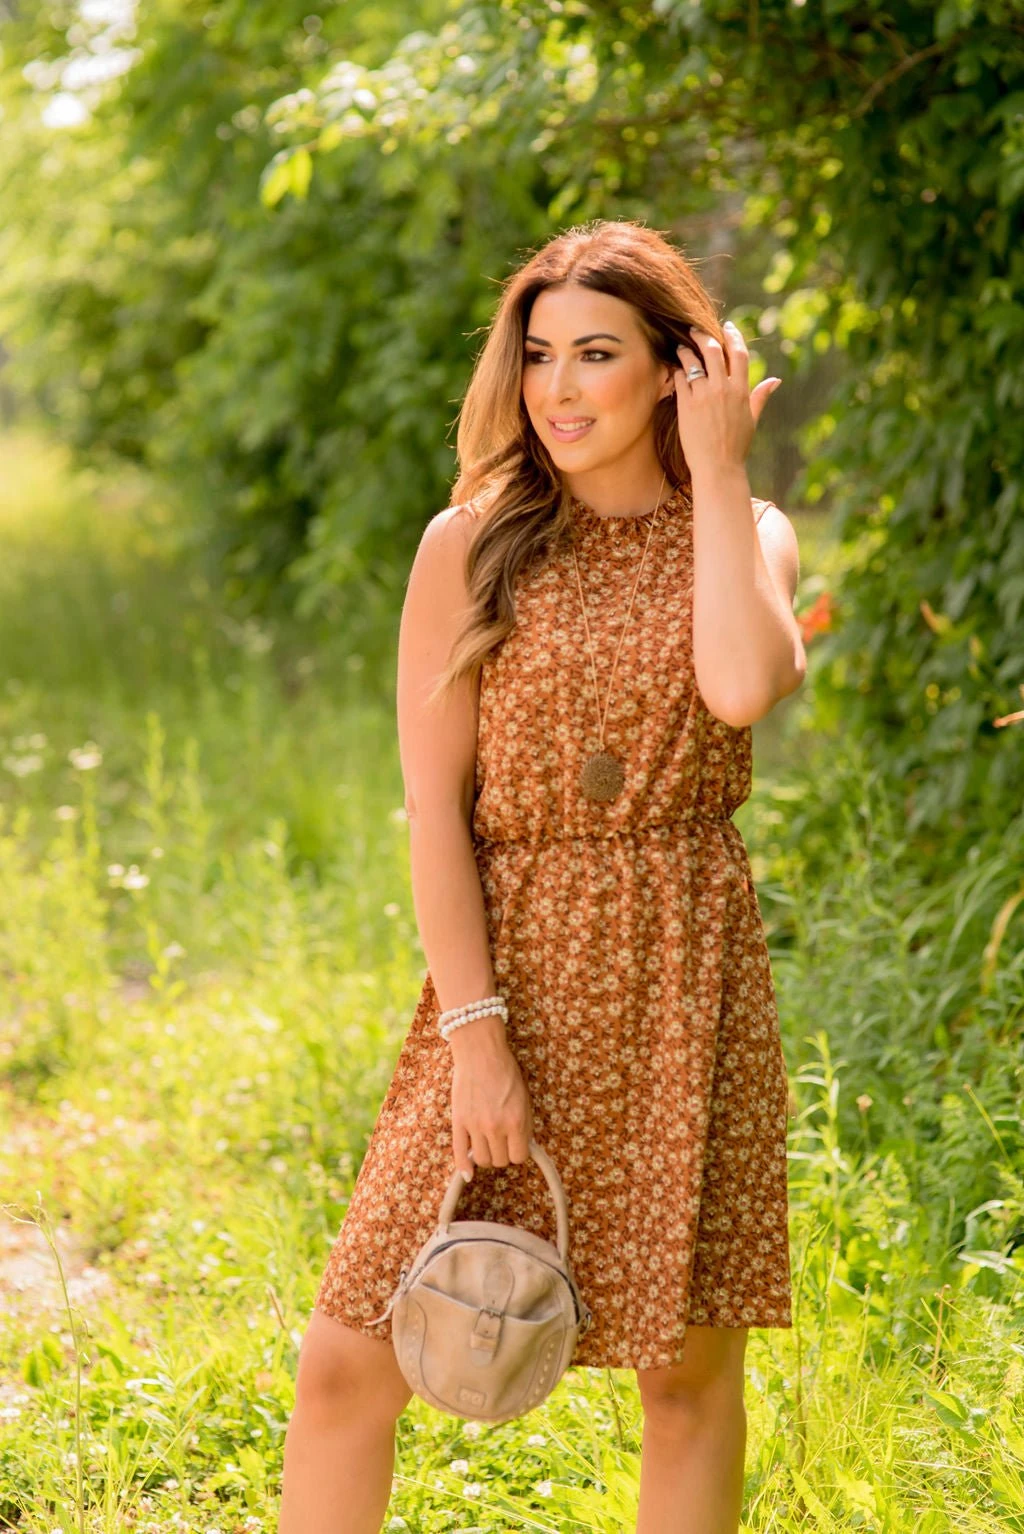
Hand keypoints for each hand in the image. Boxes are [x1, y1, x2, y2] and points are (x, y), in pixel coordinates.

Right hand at [449, 1021, 533, 1180]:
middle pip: (500, 1161)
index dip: (518, 1152)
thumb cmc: (505, 1072)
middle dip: (502, 1153)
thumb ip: (524, 1125)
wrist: (480, 1052)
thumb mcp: (524, 1098)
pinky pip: (459, 1152)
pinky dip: (463, 1167)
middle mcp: (496, 1127)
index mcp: (516, 1121)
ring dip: (486, 1156)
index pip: (519, 1157)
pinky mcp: (458, 1121)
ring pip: (482, 1160)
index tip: (515, 1145)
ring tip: (486, 1144)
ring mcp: (475, 1126)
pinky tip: (467, 1173)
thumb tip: (523, 1147)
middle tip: (501, 1141)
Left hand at [673, 320, 780, 480]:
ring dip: (686, 351)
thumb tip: (776, 380)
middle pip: (713, 350)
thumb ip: (761, 396)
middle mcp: (723, 389)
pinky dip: (677, 371)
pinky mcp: (686, 406)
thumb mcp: (752, 420)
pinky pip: (680, 379)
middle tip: (694, 330)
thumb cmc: (736, 447)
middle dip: (703, 336)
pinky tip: (675, 370)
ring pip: (692, 361)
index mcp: (741, 391)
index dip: (733, 336)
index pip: (739, 354)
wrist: (718, 468)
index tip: (726, 327)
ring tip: (681, 348)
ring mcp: (703, 396)